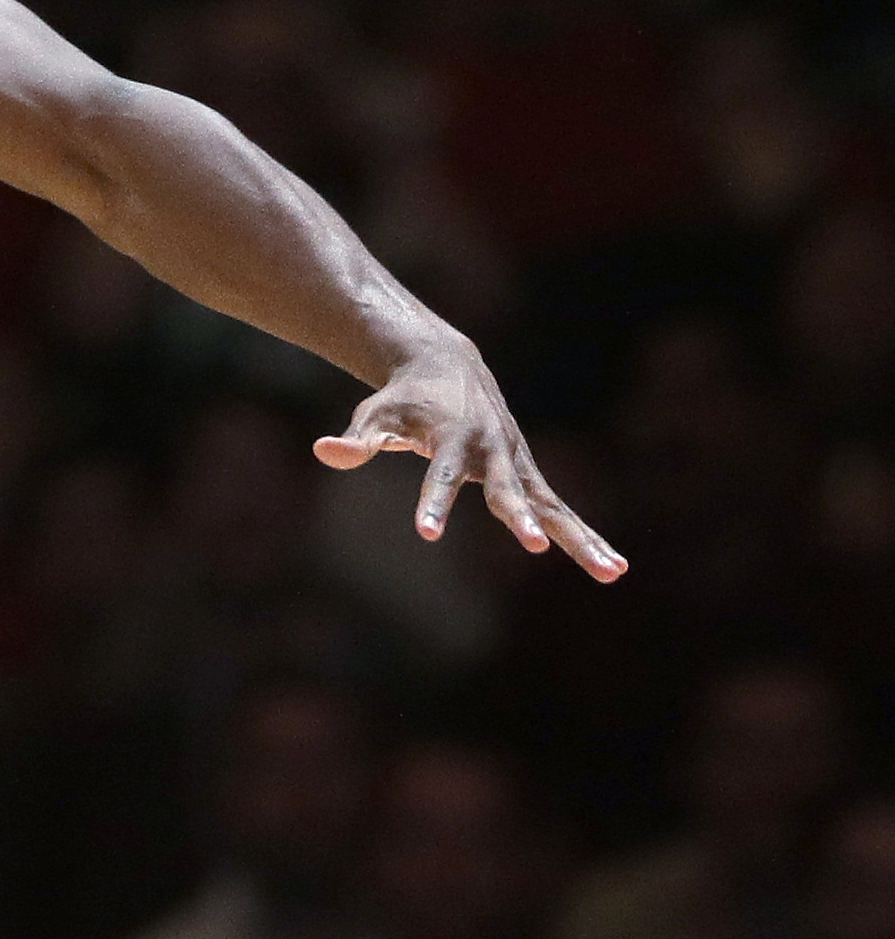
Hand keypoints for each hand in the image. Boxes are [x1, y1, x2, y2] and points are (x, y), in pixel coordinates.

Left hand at [314, 337, 625, 578]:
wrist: (447, 365)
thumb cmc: (404, 399)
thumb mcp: (375, 415)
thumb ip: (357, 439)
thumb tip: (326, 452)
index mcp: (452, 437)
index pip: (439, 476)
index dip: (432, 503)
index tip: (426, 533)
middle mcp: (492, 450)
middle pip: (508, 490)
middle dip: (520, 517)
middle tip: (534, 546)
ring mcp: (517, 463)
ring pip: (552, 505)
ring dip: (580, 537)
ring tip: (612, 572)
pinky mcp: (529, 475)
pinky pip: (561, 510)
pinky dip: (586, 535)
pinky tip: (613, 567)